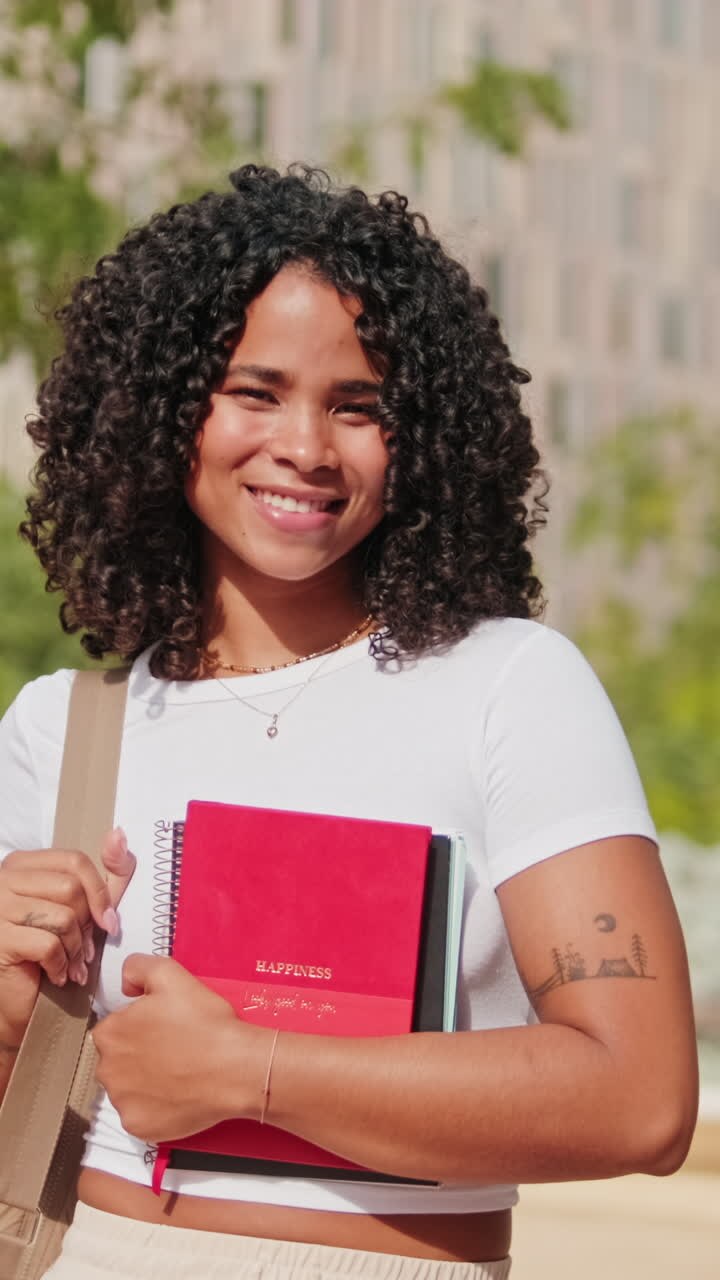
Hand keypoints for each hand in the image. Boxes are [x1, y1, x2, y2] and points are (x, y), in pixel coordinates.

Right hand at [0, 829, 135, 1044]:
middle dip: (86, 925)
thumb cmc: (52, 952)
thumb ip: (109, 872)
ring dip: (76, 949)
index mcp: (21, 864)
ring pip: (62, 917)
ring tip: (72, 965)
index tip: (108, 921)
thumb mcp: (87, 907)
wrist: (16, 1002)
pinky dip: (61, 965)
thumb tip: (119, 833)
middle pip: (70, 888)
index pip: (73, 861)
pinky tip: (58, 975)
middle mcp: (3, 880)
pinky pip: (49, 945)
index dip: (99, 892)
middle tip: (83, 950)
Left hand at [92, 953, 265, 1143]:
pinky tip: (178, 1094)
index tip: (164, 1027)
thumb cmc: (205, 1023)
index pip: (115, 1027)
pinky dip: (155, 1107)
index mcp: (109, 1033)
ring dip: (145, 1081)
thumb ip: (137, 968)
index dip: (140, 1025)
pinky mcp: (138, 1126)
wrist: (235, 1068)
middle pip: (117, 1059)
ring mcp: (121, 1102)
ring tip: (178, 1072)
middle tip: (174, 1049)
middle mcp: (106, 1070)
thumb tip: (126, 984)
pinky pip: (140, 1115)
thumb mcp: (171, 975)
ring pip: (127, 1088)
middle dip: (139, 1054)